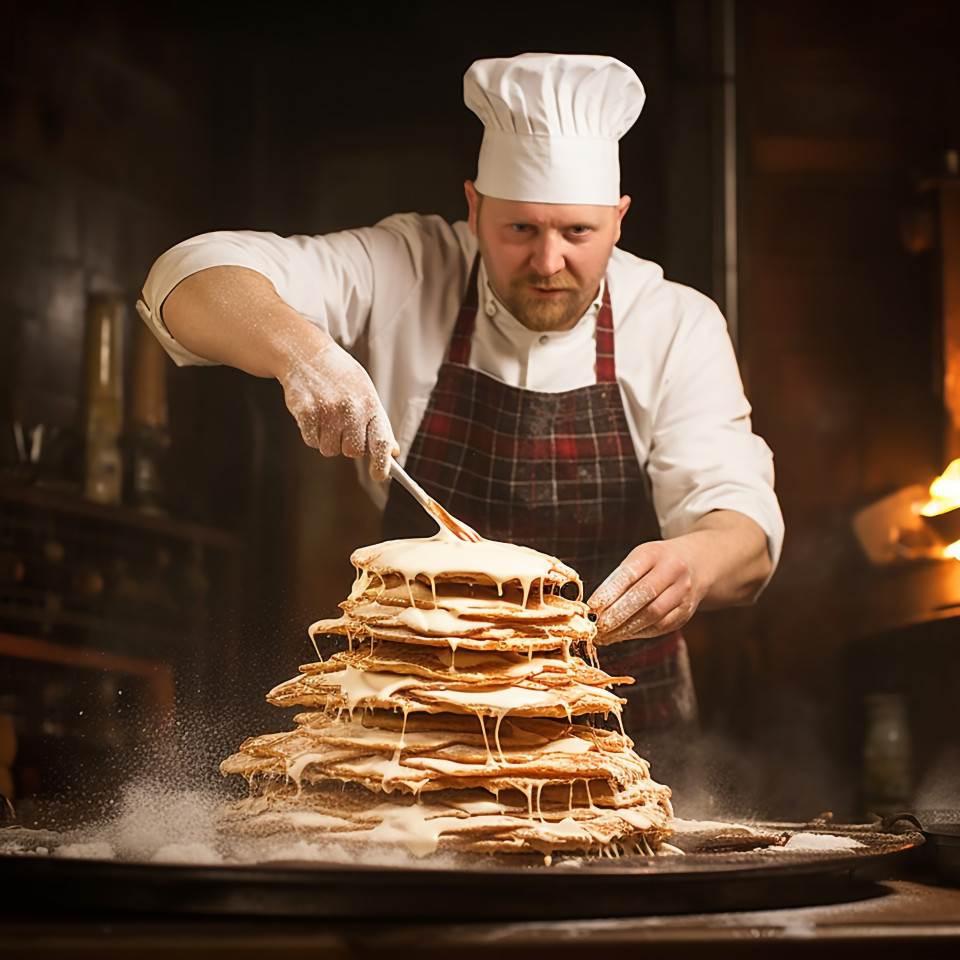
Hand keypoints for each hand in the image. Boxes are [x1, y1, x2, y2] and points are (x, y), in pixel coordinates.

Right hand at [279, 340, 397, 480]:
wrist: (307, 354)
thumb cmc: (341, 377)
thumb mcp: (366, 393)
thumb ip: (379, 424)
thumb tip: (392, 452)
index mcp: (370, 404)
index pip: (381, 442)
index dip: (381, 464)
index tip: (379, 476)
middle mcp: (351, 408)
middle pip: (352, 452)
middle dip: (348, 445)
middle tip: (343, 427)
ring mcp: (327, 411)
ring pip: (330, 450)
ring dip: (328, 440)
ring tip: (327, 418)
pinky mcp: (306, 412)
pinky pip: (312, 442)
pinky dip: (312, 435)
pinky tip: (314, 415)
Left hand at [587, 540, 704, 644]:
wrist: (696, 563)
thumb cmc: (655, 562)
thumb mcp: (638, 559)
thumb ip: (618, 580)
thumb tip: (595, 608)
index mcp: (655, 553)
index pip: (629, 575)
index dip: (609, 593)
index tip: (592, 607)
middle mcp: (673, 570)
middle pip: (643, 596)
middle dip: (617, 614)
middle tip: (598, 626)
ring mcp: (683, 592)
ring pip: (653, 615)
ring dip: (627, 628)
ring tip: (607, 635)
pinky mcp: (687, 611)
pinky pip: (661, 626)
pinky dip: (639, 633)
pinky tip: (624, 635)